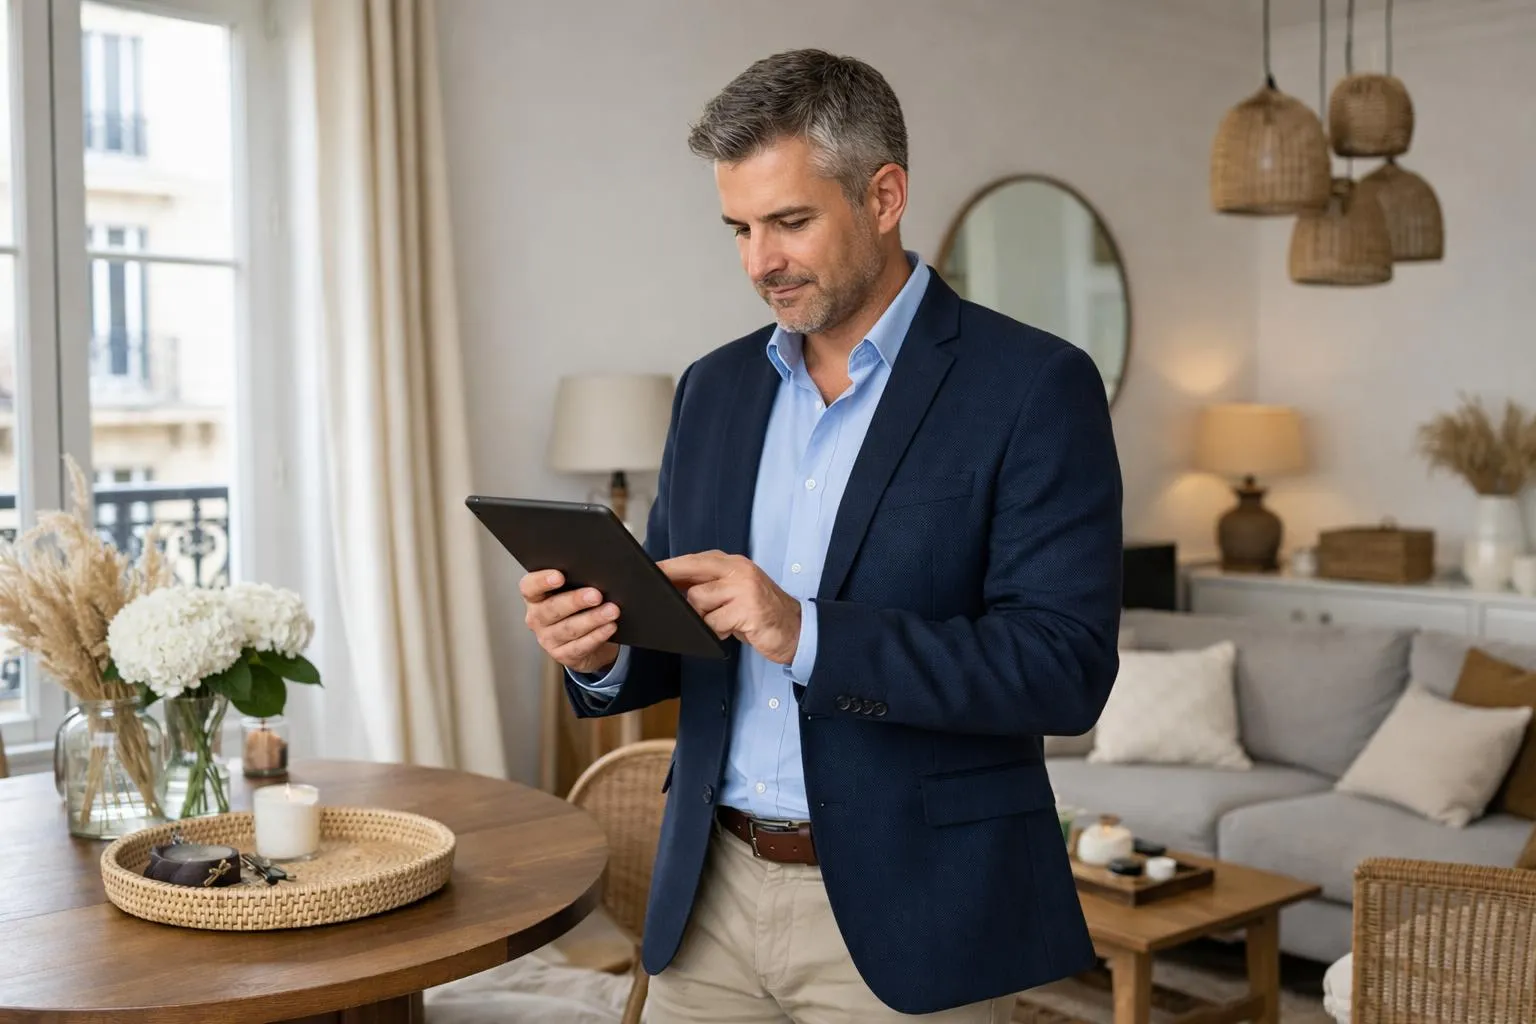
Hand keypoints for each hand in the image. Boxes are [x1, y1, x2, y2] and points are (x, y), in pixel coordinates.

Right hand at [520, 571, 620, 674]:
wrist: (584, 639)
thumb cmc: (576, 608)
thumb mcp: (571, 592)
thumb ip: (576, 581)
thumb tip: (595, 574)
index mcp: (535, 597)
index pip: (529, 587)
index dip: (542, 581)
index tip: (559, 576)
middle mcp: (537, 618)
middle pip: (552, 608)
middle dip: (575, 601)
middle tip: (596, 595)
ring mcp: (547, 639)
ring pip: (569, 628)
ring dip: (592, 619)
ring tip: (611, 610)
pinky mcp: (562, 655)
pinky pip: (580, 646)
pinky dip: (597, 636)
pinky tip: (610, 627)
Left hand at [659, 551, 801, 664]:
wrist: (797, 630)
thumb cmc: (760, 614)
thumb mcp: (735, 593)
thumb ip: (710, 586)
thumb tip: (671, 587)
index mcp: (734, 563)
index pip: (694, 560)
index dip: (670, 566)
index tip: (649, 572)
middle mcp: (739, 570)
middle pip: (692, 572)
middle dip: (672, 586)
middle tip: (657, 597)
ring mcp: (744, 588)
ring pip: (699, 601)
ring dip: (703, 618)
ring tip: (723, 622)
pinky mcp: (748, 609)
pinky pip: (713, 623)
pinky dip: (717, 631)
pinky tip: (732, 631)